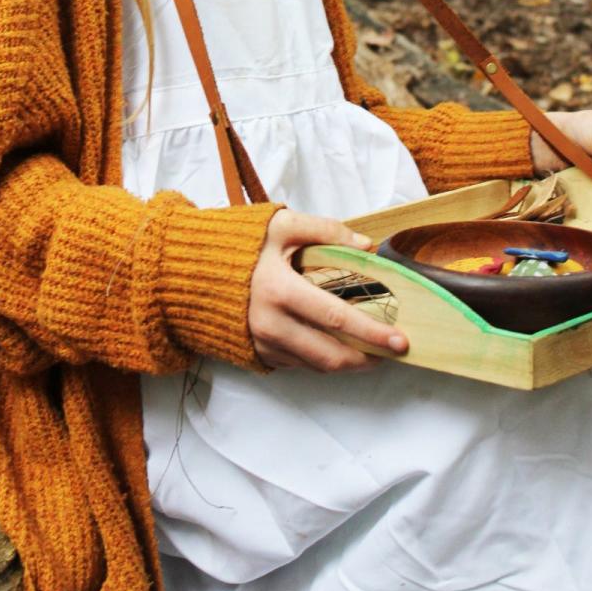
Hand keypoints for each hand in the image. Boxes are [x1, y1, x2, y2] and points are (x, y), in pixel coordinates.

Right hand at [248, 209, 408, 371]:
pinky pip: (299, 364)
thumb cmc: (239, 244)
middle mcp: (271, 325)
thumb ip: (326, 230)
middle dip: (369, 357)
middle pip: (330, 355)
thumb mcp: (281, 224)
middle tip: (396, 352)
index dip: (372, 333)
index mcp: (280, 291)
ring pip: (317, 366)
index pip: (337, 319)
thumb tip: (367, 245)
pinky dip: (324, 359)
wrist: (191, 269)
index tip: (400, 340)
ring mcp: (263, 344)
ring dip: (350, 363)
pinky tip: (340, 347)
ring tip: (375, 351)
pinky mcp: (258, 353)